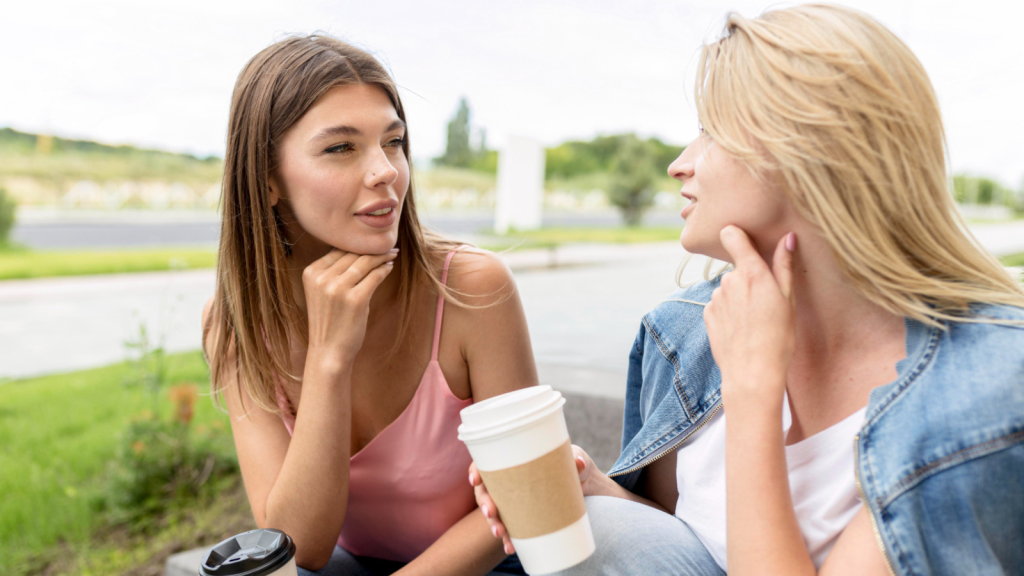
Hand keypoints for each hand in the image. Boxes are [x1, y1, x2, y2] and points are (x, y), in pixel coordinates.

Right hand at [302, 249, 397, 370]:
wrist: (328, 352)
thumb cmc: (329, 321)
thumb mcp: (322, 293)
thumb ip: (333, 272)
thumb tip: (358, 250)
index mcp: (311, 273)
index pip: (337, 251)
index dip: (356, 246)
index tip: (370, 244)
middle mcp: (322, 278)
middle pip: (352, 254)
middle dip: (371, 249)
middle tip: (387, 245)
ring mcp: (338, 288)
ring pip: (365, 262)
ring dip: (381, 256)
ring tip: (392, 254)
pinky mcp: (356, 299)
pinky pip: (375, 276)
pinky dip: (384, 269)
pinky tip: (390, 266)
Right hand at [469, 445, 595, 554]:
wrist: (583, 484)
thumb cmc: (571, 463)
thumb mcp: (574, 457)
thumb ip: (576, 459)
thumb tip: (579, 463)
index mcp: (513, 461)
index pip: (486, 463)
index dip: (476, 470)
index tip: (475, 480)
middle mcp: (507, 481)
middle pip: (485, 490)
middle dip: (484, 502)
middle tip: (490, 512)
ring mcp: (512, 501)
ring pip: (493, 512)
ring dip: (493, 524)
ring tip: (500, 533)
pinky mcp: (522, 517)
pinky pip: (510, 530)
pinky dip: (509, 539)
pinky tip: (511, 548)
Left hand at [703, 226, 795, 409]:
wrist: (753, 373)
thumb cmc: (779, 337)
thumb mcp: (788, 299)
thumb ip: (784, 265)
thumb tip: (788, 237)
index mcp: (752, 273)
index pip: (732, 235)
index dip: (736, 234)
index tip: (743, 239)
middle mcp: (729, 281)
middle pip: (736, 269)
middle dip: (748, 279)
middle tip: (765, 303)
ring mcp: (716, 298)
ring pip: (728, 289)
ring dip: (738, 297)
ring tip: (754, 321)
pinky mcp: (707, 314)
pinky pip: (719, 305)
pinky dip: (728, 312)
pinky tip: (741, 329)